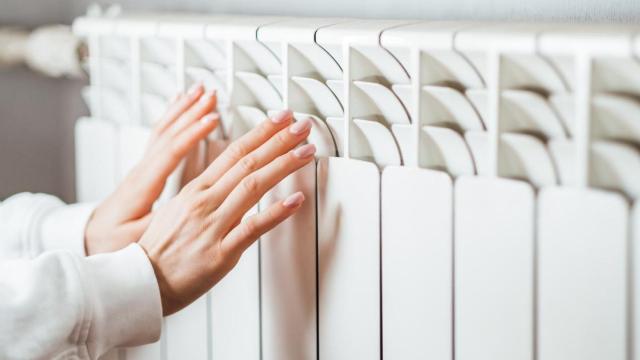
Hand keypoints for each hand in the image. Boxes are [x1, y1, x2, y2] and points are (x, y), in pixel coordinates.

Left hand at [85, 83, 218, 254]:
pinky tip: (180, 105)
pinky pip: (161, 135)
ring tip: (200, 91)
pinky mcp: (146, 169)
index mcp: (143, 186)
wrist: (90, 238)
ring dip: (183, 108)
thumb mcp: (136, 239)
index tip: (212, 119)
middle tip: (212, 95)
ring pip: (164, 129)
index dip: (192, 133)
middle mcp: (142, 170)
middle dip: (191, 111)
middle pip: (168, 132)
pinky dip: (173, 116)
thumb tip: (187, 210)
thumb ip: (161, 224)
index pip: (170, 152)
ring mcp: (143, 167)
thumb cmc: (111, 240)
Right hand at [139, 111, 314, 314]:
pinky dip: (276, 212)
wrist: (140, 284)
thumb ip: (205, 193)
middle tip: (302, 125)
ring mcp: (213, 226)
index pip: (234, 152)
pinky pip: (252, 228)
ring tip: (306, 152)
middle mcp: (205, 202)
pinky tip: (296, 200)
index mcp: (196, 190)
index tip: (281, 118)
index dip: (261, 132)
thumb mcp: (177, 210)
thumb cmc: (160, 250)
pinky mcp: (221, 253)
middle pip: (247, 163)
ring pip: (252, 187)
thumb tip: (228, 180)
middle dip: (278, 140)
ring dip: (283, 166)